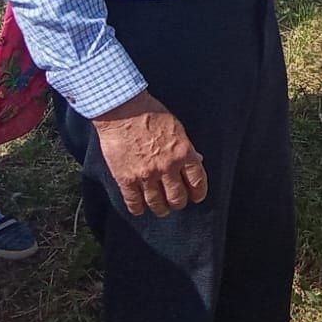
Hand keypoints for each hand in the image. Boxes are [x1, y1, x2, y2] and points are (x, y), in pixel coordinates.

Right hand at [91, 93, 208, 217]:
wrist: (122, 111)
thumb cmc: (151, 114)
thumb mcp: (177, 128)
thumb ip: (187, 147)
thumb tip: (198, 160)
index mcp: (183, 153)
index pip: (197, 181)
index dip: (198, 193)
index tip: (196, 197)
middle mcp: (167, 167)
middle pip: (178, 197)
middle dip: (179, 203)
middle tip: (176, 203)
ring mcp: (146, 175)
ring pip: (157, 203)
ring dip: (161, 209)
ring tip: (161, 209)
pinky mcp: (126, 179)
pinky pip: (134, 202)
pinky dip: (138, 209)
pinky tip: (140, 209)